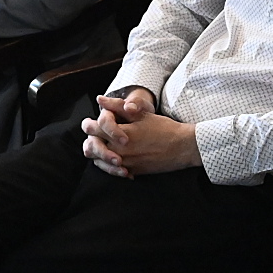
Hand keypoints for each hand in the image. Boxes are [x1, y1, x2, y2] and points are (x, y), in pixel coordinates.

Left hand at [82, 89, 202, 174]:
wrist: (182, 147)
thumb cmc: (164, 129)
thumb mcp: (141, 114)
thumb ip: (117, 106)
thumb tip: (100, 99)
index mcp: (120, 134)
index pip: (93, 129)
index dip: (89, 124)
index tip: (92, 123)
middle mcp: (119, 151)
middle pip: (91, 148)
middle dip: (92, 140)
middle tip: (96, 136)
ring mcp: (125, 164)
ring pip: (99, 162)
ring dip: (99, 153)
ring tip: (104, 145)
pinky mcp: (132, 172)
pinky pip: (112, 171)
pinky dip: (110, 165)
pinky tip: (116, 158)